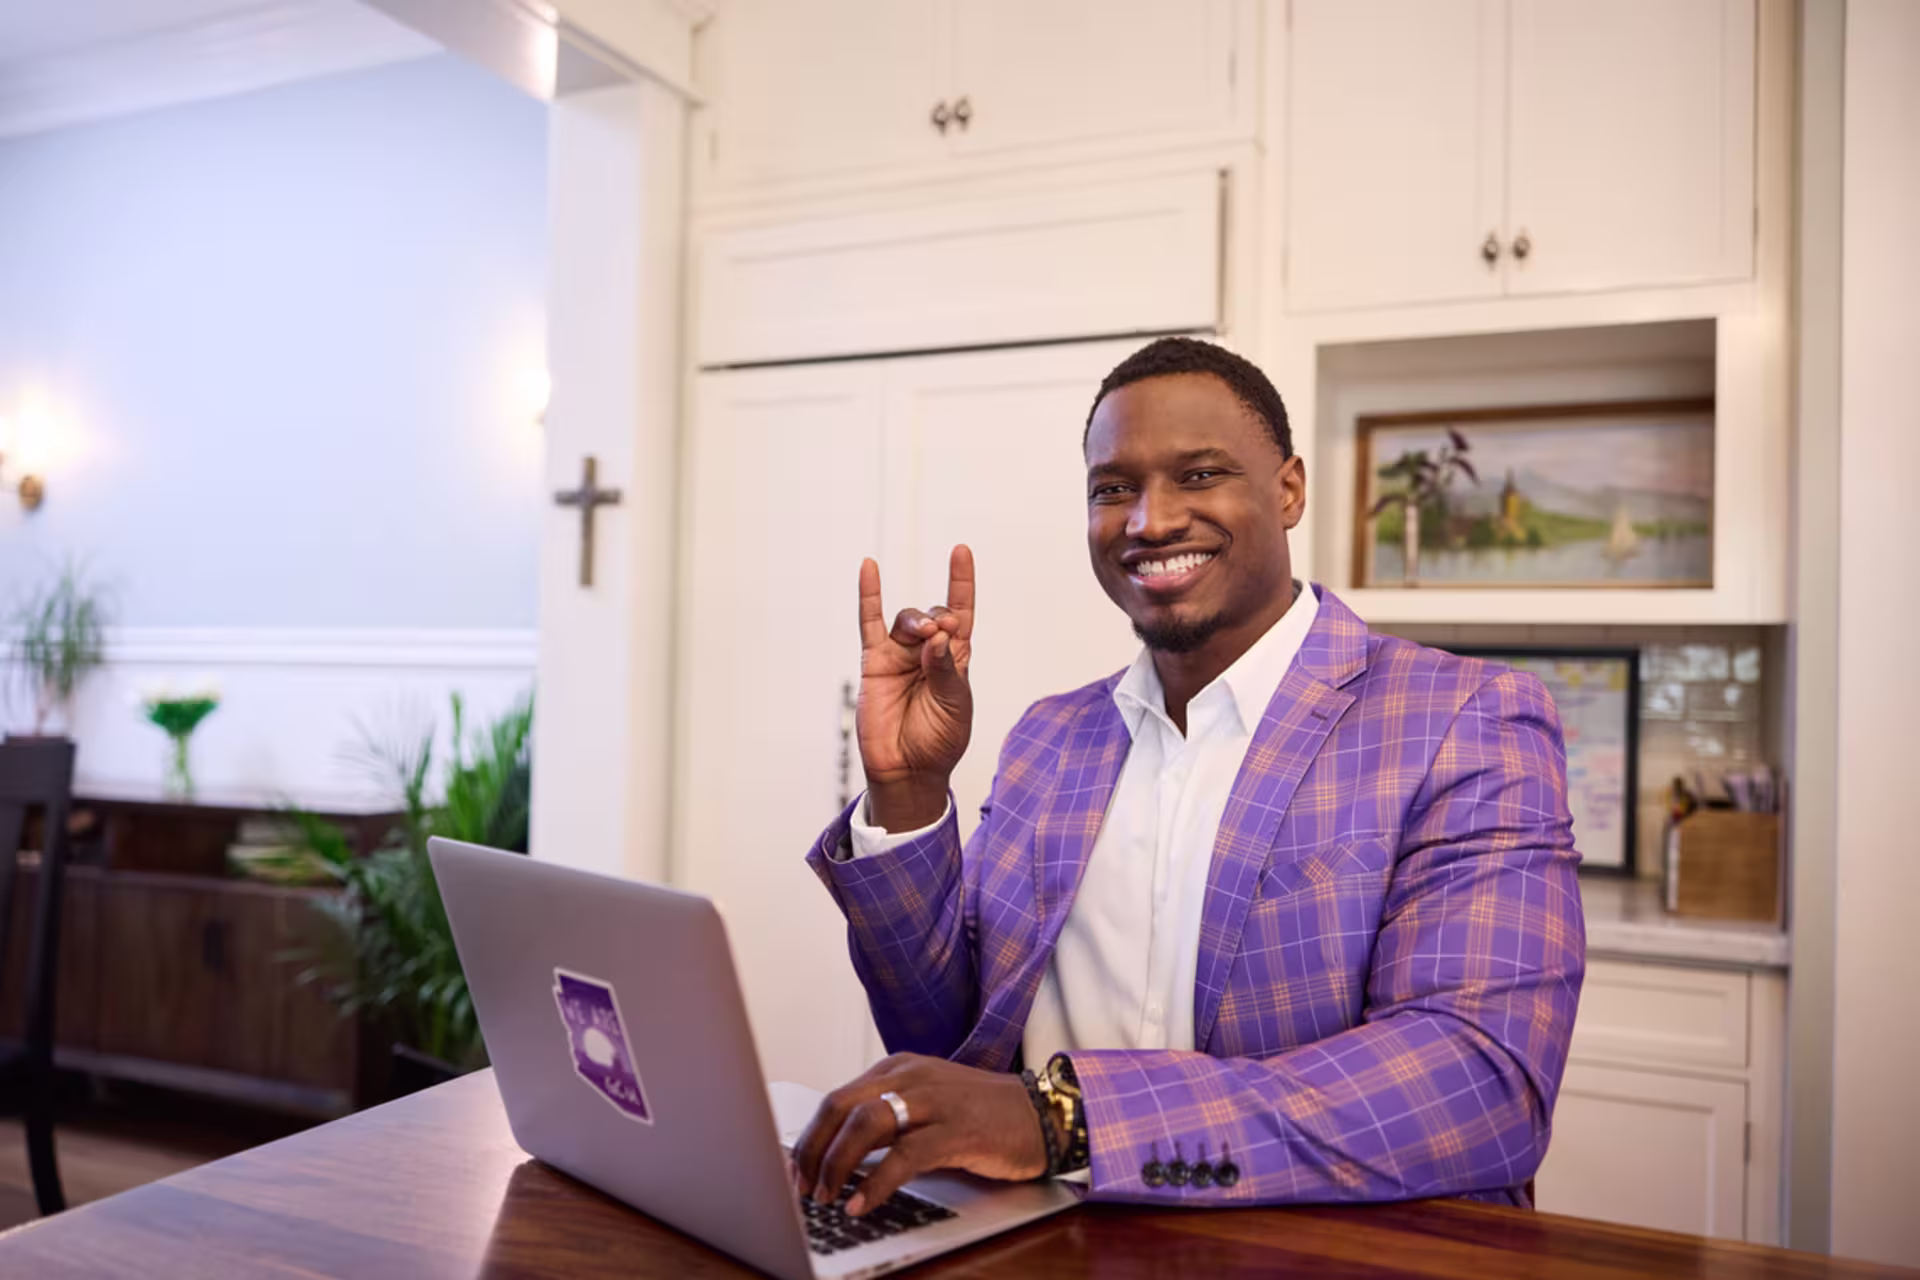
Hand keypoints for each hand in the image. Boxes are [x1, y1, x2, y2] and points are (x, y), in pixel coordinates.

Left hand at [790, 1054, 1046, 1216]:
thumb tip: (839, 1156)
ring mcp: (934, 1100)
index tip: (796, 1169)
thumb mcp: (926, 1105)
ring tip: (827, 1197)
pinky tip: (861, 1204)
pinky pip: (904, 1155)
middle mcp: (910, 1077)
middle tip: (802, 1186)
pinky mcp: (956, 1129)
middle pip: (840, 1106)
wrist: (1042, 1114)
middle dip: (813, 1150)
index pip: (837, 1098)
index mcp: (898, 1068)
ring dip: (836, 1165)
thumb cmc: (982, 1114)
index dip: (810, 1137)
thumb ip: (888, 1119)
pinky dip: (875, 1183)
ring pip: (865, 1125)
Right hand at [856, 545, 974, 830]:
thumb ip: (946, 670)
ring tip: (924, 634)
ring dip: (916, 619)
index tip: (960, 552)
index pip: (961, 613)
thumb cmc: (938, 741)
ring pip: (907, 619)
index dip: (961, 583)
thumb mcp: (955, 706)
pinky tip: (869, 567)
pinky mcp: (874, 661)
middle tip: (941, 633)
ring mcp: (900, 654)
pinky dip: (869, 595)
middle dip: (939, 617)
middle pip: (934, 614)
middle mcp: (928, 651)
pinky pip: (869, 622)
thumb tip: (937, 637)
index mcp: (956, 658)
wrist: (908, 770)